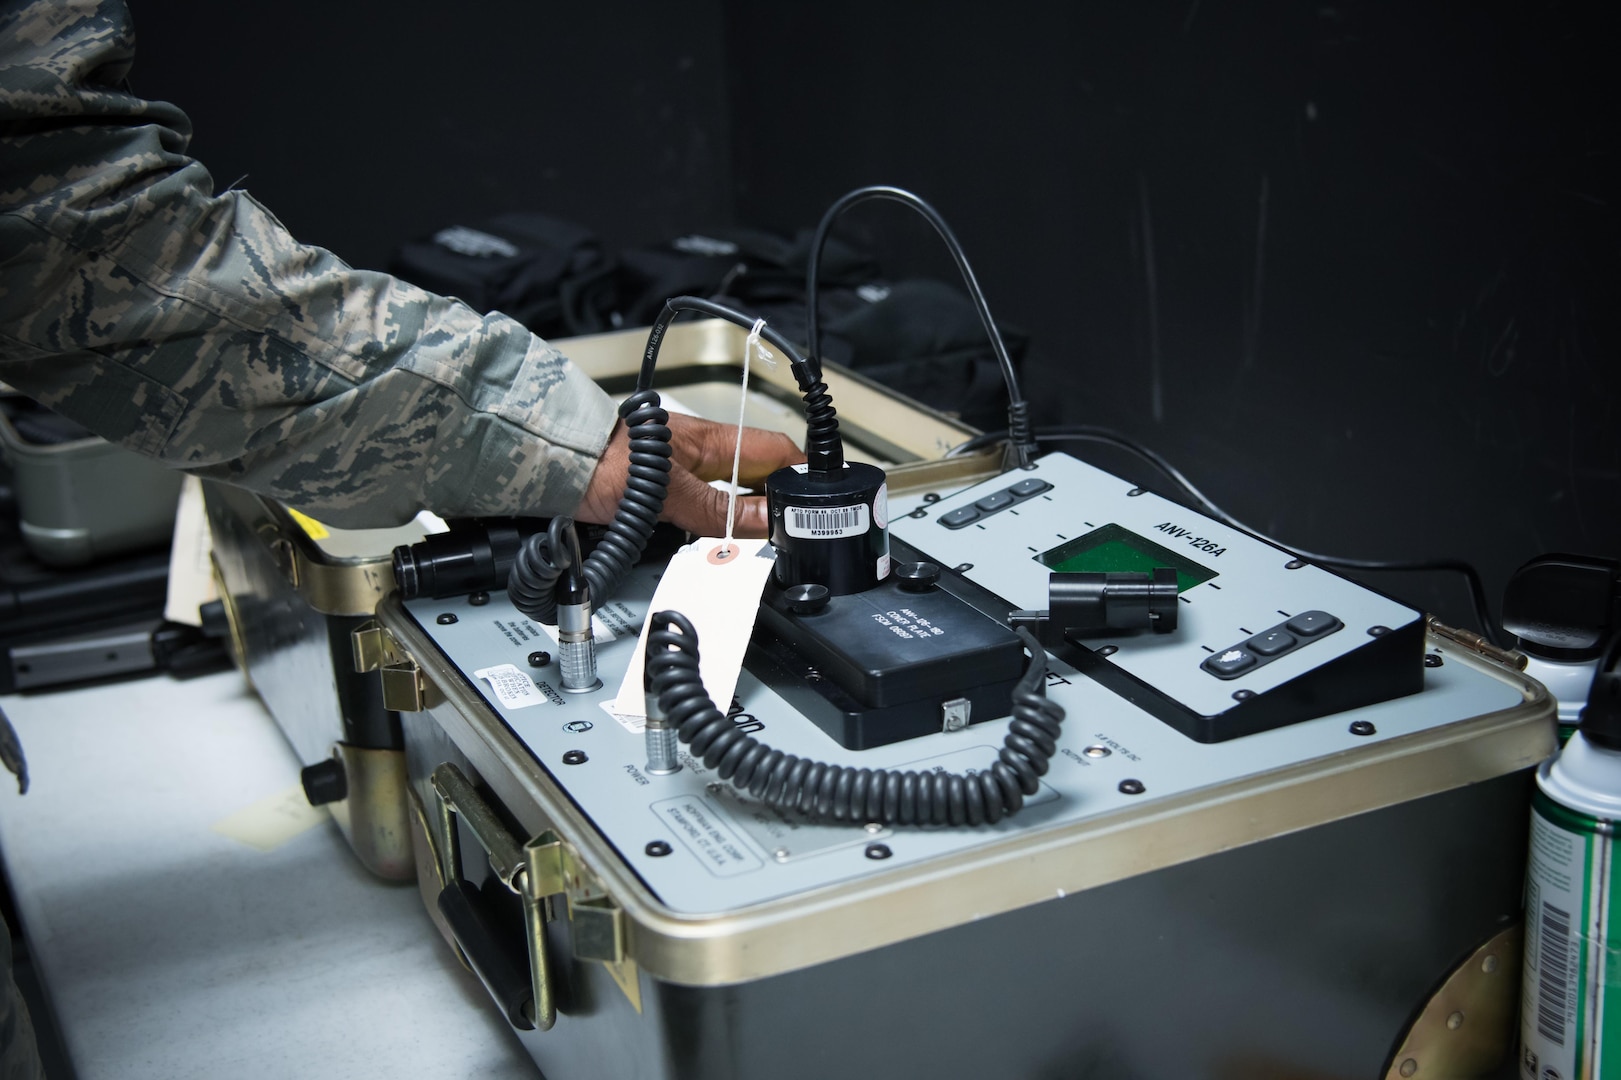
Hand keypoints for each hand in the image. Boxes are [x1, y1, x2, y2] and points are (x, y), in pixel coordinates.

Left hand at [575, 413, 804, 537]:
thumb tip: (768, 521)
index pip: (775, 451)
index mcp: (711, 439)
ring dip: (747, 522)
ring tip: (763, 544)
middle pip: (757, 480)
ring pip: (732, 499)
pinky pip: (706, 512)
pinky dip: (718, 529)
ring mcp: (684, 474)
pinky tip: (721, 545)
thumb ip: (719, 510)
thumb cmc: (599, 462)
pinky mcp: (664, 494)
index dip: (801, 473)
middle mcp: (701, 454)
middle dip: (777, 505)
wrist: (548, 466)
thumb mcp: (669, 493)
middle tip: (795, 534)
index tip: (819, 501)